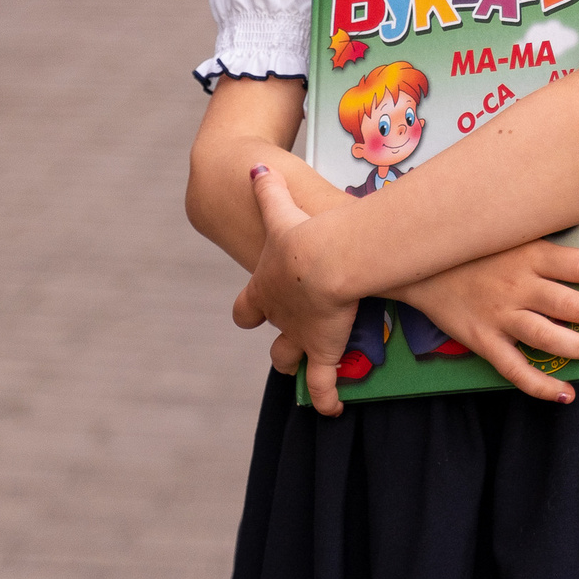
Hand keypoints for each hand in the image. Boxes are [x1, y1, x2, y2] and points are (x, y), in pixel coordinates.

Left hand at [231, 165, 359, 414]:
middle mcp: (278, 316)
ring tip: (311, 370)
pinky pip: (323, 385)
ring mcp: (299, 336)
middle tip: (288, 343)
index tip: (251, 314)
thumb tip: (254, 168)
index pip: (246, 308)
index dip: (248, 311)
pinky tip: (332, 410)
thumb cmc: (302, 234)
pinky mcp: (323, 350)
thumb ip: (267, 191)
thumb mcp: (280, 209)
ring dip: (297, 365)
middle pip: (271, 338)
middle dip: (278, 342)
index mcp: (264, 288)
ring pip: (289, 360)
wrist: (320, 259)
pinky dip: (326, 398)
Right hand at [400, 237, 578, 404]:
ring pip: (552, 339)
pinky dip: (543, 386)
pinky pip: (516, 369)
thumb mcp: (508, 231)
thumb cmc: (470, 245)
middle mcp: (518, 286)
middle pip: (575, 306)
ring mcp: (501, 316)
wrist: (418, 261)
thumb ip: (541, 240)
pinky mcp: (483, 340)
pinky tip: (565, 394)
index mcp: (529, 254)